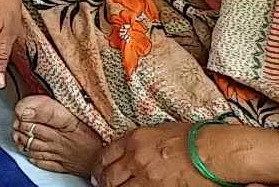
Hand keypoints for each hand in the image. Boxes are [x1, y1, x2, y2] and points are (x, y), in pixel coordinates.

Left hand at [94, 123, 217, 186]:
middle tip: (101, 183)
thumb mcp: (160, 130)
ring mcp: (146, 177)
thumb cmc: (194, 138)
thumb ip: (140, 141)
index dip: (100, 164)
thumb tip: (130, 149)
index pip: (106, 154)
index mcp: (134, 139)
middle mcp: (135, 158)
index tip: (99, 169)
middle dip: (103, 180)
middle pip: (109, 175)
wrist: (213, 151)